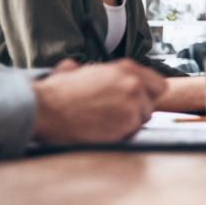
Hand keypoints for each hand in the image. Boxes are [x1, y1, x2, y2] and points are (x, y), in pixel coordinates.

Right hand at [31, 59, 168, 144]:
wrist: (47, 110)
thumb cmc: (57, 93)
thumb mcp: (76, 70)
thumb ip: (90, 72)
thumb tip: (75, 69)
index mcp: (126, 68)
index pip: (158, 84)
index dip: (147, 95)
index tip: (138, 101)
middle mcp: (134, 84)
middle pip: (152, 105)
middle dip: (137, 111)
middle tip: (116, 114)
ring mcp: (133, 104)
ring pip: (142, 121)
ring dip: (127, 125)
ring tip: (104, 123)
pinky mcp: (127, 124)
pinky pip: (132, 134)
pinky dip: (120, 136)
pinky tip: (102, 131)